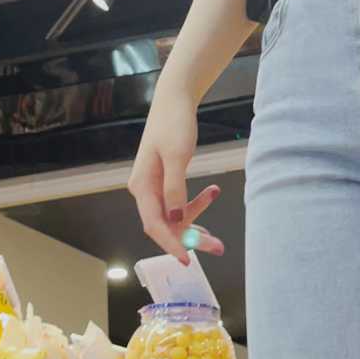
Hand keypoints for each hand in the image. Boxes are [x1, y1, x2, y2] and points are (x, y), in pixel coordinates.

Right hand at [128, 82, 224, 263]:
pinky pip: (178, 202)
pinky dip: (195, 204)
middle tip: (218, 247)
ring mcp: (154, 186)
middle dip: (190, 237)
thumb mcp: (176, 155)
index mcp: (141, 186)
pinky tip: (213, 193)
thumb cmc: (174, 123)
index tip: (188, 259)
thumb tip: (173, 219)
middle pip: (165, 224)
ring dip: (196, 221)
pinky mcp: (165, 180)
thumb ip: (174, 188)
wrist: (175, 99)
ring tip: (218, 225)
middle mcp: (144, 189)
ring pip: (174, 216)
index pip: (154, 225)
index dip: (171, 244)